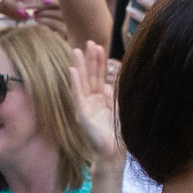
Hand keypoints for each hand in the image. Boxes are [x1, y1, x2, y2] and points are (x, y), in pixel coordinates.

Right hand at [70, 41, 121, 169]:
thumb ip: (116, 91)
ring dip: (79, 66)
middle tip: (88, 41)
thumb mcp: (120, 105)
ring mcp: (85, 106)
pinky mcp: (81, 114)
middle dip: (89, 58)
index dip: (99, 61)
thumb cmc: (118, 131)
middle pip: (90, 75)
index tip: (99, 46)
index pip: (99, 75)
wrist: (114, 151)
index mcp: (101, 97)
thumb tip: (116, 75)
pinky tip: (72, 70)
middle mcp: (91, 100)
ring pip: (82, 81)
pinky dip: (74, 82)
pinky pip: (77, 95)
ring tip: (77, 51)